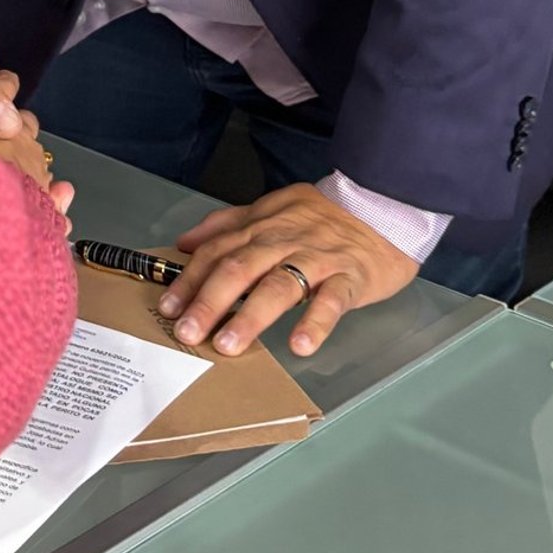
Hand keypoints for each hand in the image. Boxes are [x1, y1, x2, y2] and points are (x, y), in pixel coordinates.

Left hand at [157, 182, 417, 357]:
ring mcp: (318, 258)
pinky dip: (316, 322)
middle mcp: (284, 240)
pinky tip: (301, 346)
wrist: (383, 206)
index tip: (169, 306)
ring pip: (280, 285)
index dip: (191, 279)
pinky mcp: (351, 276)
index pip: (218, 251)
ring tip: (229, 344)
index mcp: (262, 226)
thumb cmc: (324, 216)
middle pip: (241, 268)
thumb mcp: (271, 208)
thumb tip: (186, 242)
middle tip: (189, 332)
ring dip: (251, 316)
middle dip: (210, 301)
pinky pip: (332, 300)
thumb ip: (228, 224)